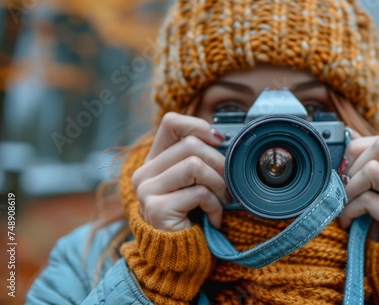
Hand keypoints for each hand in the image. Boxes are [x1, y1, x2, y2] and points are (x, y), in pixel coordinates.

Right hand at [131, 112, 228, 231]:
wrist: (181, 260)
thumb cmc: (194, 218)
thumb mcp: (195, 183)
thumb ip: (200, 160)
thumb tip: (224, 138)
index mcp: (154, 162)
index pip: (171, 123)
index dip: (198, 125)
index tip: (220, 140)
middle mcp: (143, 174)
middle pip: (190, 145)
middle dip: (220, 163)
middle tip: (230, 184)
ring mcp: (146, 191)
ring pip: (195, 165)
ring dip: (219, 185)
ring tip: (223, 201)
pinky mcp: (157, 209)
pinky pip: (199, 193)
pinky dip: (215, 206)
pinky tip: (214, 219)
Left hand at [339, 130, 378, 244]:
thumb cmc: (374, 224)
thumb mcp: (369, 191)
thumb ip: (363, 166)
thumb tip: (347, 134)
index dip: (357, 151)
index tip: (343, 171)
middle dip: (353, 166)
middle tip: (343, 189)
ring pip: (374, 170)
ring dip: (350, 188)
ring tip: (345, 205)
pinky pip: (368, 200)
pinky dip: (350, 210)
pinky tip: (348, 222)